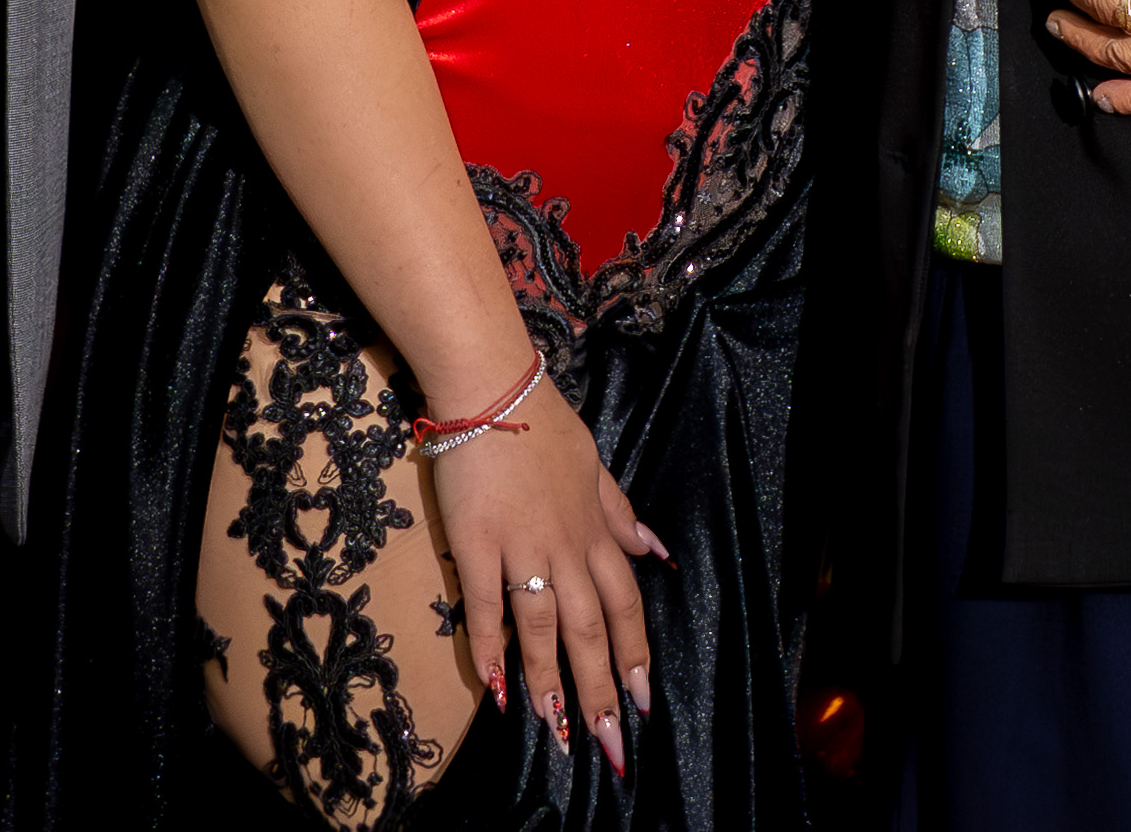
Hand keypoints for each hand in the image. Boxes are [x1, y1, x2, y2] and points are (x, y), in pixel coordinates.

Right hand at [423, 368, 662, 774]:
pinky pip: (486, 607)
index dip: (635, 654)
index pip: (625, 606)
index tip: (643, 699)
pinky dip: (492, 649)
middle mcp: (566, 547)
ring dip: (552, 684)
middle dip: (602, 690)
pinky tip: (497, 690)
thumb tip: (655, 550)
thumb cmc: (541, 422)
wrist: (492, 387)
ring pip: (544, 628)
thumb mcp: (595, 464)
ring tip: (558, 732)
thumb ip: (619, 513)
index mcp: (595, 532)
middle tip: (609, 744)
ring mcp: (521, 548)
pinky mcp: (475, 544)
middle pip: (591, 630)